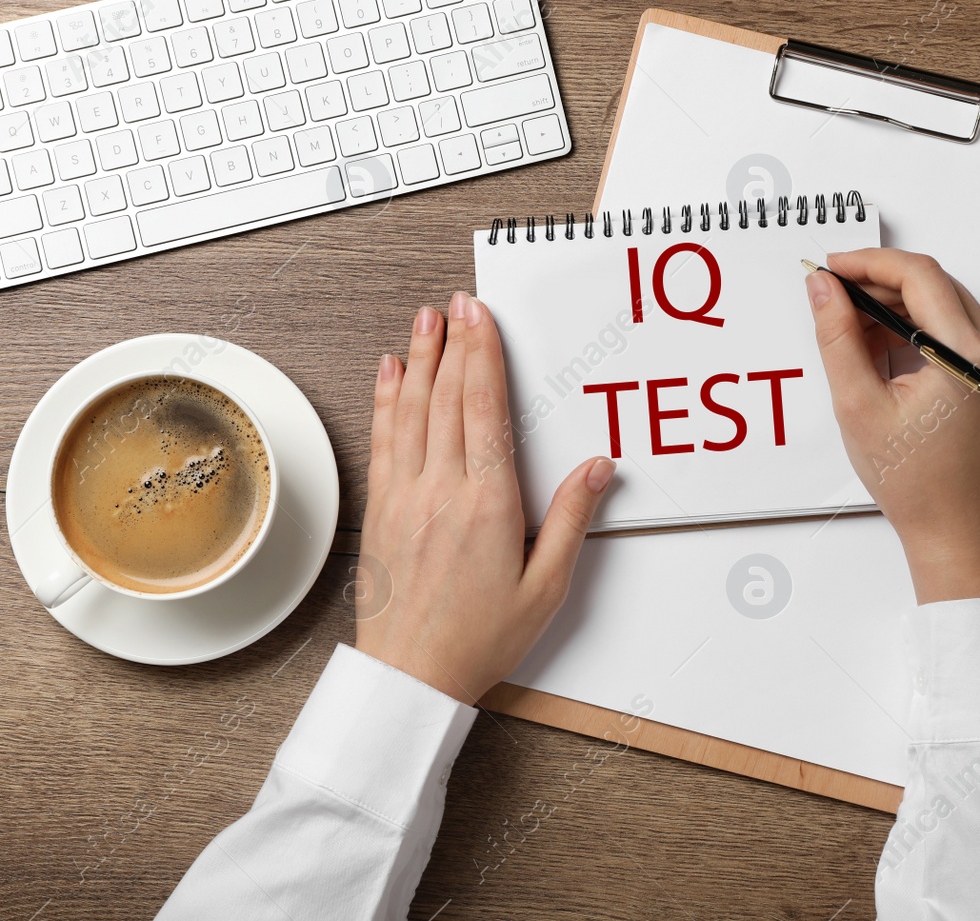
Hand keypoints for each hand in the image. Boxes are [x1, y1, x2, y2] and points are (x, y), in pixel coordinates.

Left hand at [355, 292, 616, 704]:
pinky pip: (384, 440)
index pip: (484, 409)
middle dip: (453, 343)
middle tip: (456, 303)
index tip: (481, 318)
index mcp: (487, 504)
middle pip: (446, 398)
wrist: (411, 676)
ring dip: (418, 359)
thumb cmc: (479, 639)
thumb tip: (598, 468)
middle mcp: (441, 491)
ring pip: (410, 411)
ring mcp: (404, 497)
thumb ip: (572, 520)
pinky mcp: (381, 510)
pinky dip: (386, 401)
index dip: (482, 355)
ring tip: (424, 320)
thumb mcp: (546, 586)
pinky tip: (390, 374)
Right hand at [805, 249, 979, 603]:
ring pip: (941, 301)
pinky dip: (912, 324)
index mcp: (967, 355)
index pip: (919, 275)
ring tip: (847, 324)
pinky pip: (951, 325)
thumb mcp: (859, 405)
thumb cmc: (916, 483)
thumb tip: (822, 288)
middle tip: (830, 294)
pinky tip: (876, 343)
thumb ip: (837, 337)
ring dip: (893, 302)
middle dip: (877, 281)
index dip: (869, 262)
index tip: (831, 267)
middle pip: (932, 283)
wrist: (955, 527)